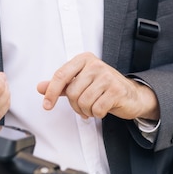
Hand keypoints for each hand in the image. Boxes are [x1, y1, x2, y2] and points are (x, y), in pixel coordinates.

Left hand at [36, 52, 159, 120]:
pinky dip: (97, 114)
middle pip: (72, 93)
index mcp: (84, 59)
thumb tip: (40, 87)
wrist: (132, 95)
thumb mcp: (81, 83)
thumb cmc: (105, 88)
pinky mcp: (116, 90)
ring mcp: (107, 76)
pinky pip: (96, 109)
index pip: (61, 75)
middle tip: (83, 107)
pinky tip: (102, 109)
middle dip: (76, 106)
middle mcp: (96, 65)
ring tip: (93, 107)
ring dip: (86, 111)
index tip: (47, 105)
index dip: (51, 92)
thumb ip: (61, 85)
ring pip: (83, 102)